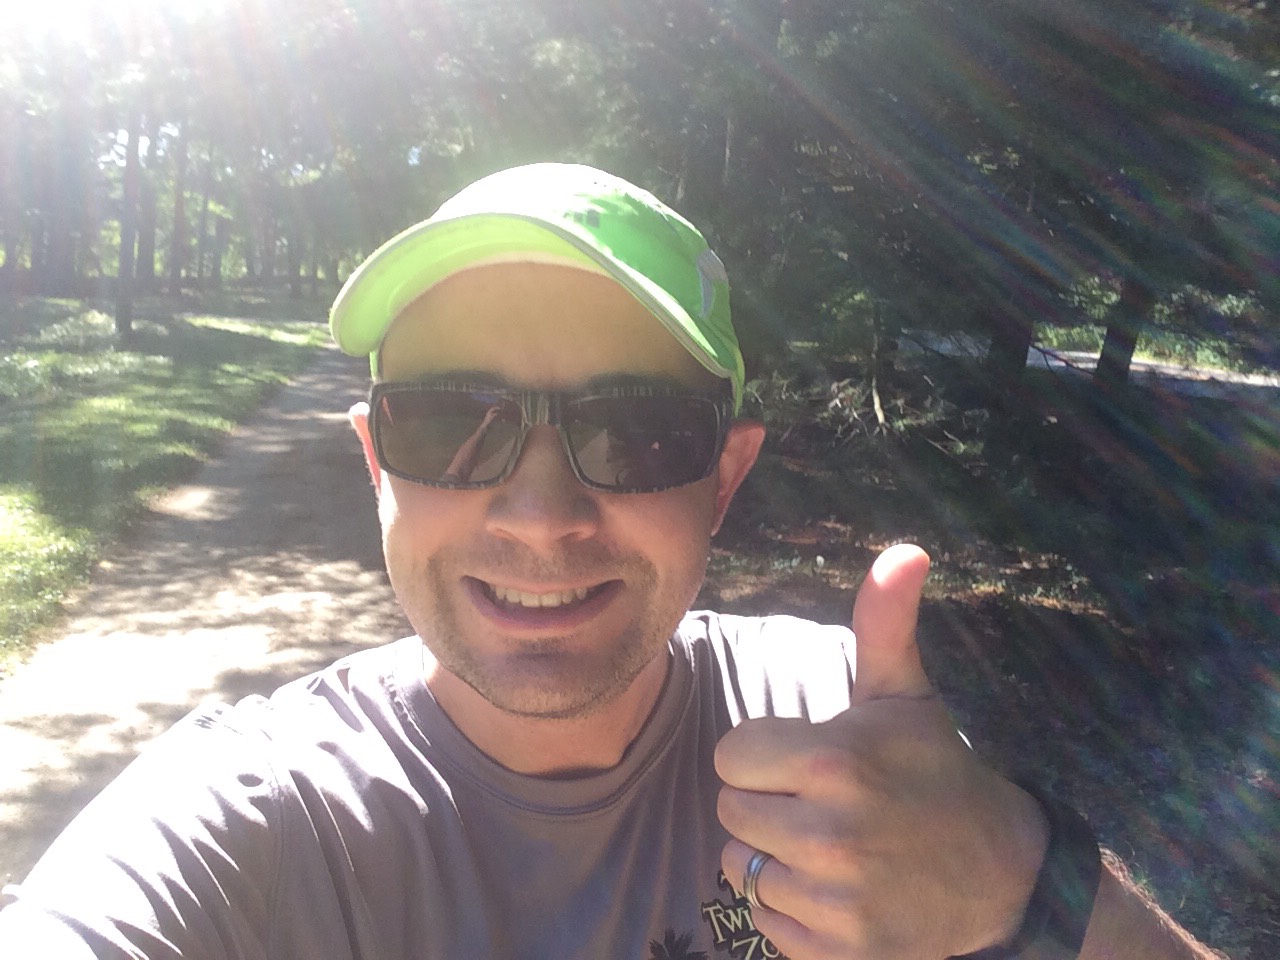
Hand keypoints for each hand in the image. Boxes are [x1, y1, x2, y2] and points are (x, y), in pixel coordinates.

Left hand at [715, 544, 1048, 958]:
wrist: (1000, 874)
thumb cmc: (934, 769)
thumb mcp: (905, 694)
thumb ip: (885, 622)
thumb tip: (904, 550)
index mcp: (836, 761)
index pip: (730, 755)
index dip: (761, 754)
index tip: (803, 759)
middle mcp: (832, 834)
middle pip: (731, 810)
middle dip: (764, 802)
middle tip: (818, 802)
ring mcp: (837, 900)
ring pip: (742, 868)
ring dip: (774, 857)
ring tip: (828, 845)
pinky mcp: (839, 950)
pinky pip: (767, 923)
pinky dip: (791, 909)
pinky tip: (835, 889)